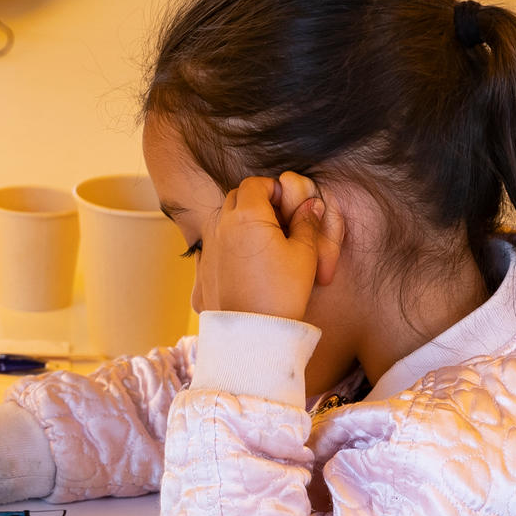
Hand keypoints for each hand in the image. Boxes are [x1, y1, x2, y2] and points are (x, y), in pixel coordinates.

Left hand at [196, 173, 341, 321]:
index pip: (255, 184)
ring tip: (266, 243)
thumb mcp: (305, 254)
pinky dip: (231, 242)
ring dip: (242, 221)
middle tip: (279, 221)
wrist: (253, 331)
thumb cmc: (282, 291)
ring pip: (224, 219)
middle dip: (256, 201)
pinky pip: (216, 242)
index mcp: (246, 215)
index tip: (287, 205)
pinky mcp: (203, 266)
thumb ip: (307, 223)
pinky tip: (250, 263)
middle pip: (236, 197)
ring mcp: (209, 245)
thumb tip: (312, 204)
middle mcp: (222, 225)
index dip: (273, 189)